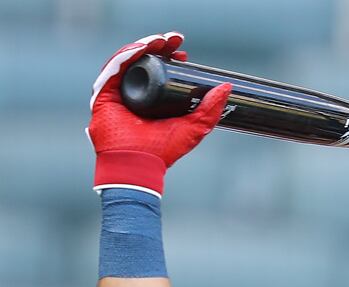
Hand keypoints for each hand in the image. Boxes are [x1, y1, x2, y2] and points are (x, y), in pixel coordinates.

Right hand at [88, 31, 231, 195]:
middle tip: (175, 41)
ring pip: (128, 60)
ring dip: (144, 45)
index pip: (159, 71)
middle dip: (159, 46)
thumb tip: (226, 86)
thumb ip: (210, 110)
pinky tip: (142, 47)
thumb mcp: (194, 128)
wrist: (140, 165)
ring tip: (161, 40)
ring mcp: (117, 93)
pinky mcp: (104, 94)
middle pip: (143, 61)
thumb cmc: (164, 151)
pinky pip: (114, 67)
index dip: (170, 57)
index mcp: (151, 100)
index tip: (184, 54)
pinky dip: (127, 54)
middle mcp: (133, 94)